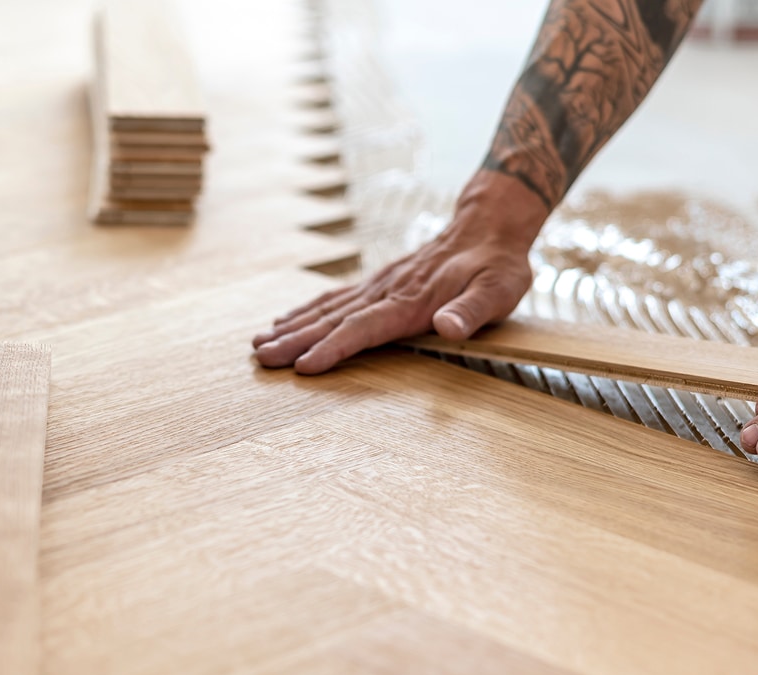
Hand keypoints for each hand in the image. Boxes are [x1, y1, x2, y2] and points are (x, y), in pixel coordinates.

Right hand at [252, 172, 548, 373]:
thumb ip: (472, 311)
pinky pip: (334, 297)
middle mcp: (387, 292)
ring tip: (259, 343)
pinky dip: (306, 309)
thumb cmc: (496, 266)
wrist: (488, 225)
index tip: (303, 367)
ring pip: (326, 307)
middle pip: (333, 319)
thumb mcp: (498, 290)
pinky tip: (287, 318)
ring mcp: (378, 285)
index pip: (364, 328)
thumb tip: (449, 328)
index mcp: (412, 301)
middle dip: (296, 341)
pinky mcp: (378, 282)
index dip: (334, 348)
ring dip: (292, 326)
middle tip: (261, 358)